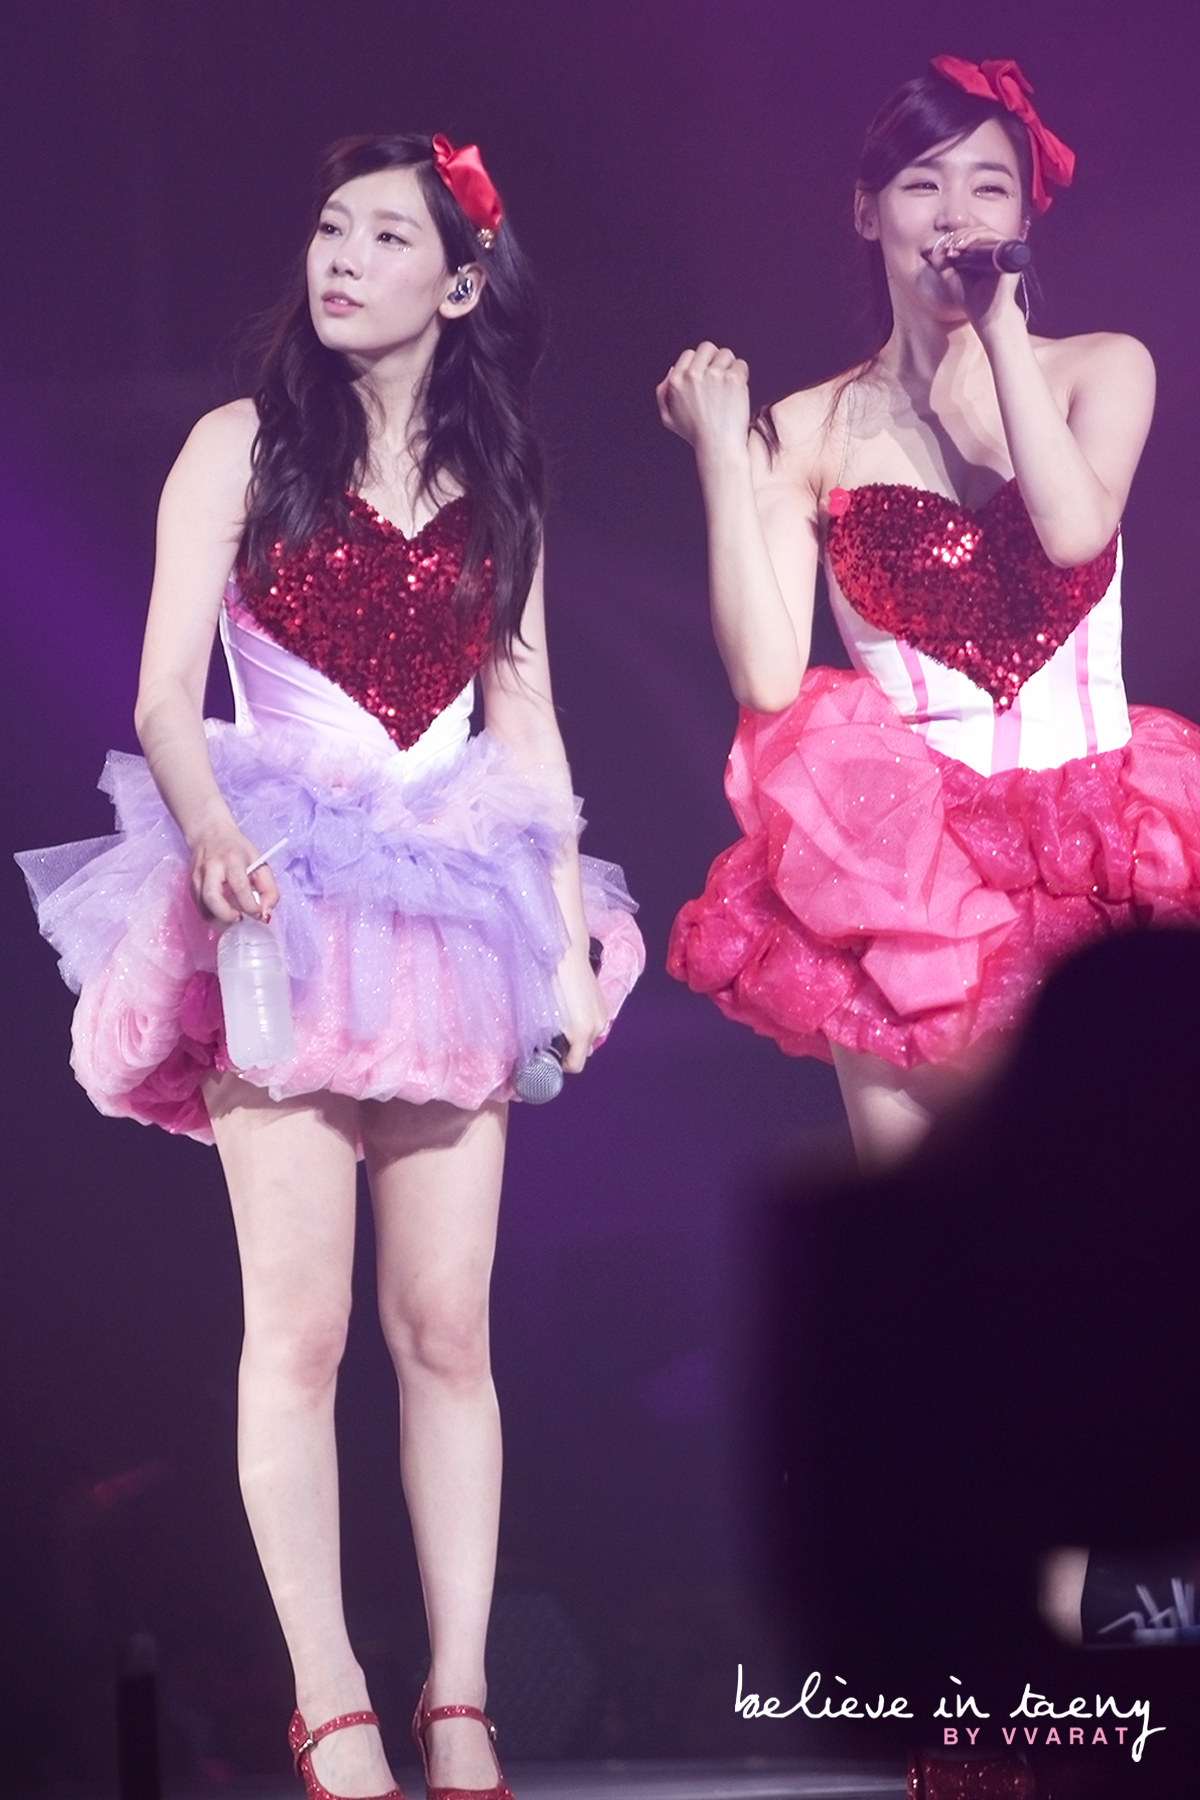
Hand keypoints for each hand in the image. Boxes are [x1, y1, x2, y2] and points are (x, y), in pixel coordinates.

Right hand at [187, 812, 280, 925]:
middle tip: (241, 920)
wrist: (209, 834)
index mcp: (231, 859)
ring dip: (220, 922)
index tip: (259, 915)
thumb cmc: (238, 850)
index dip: (251, 906)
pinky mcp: (191, 888)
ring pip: (203, 909)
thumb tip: (265, 915)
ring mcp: (197, 879)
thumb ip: (268, 890)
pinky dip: (214, 918)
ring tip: (235, 920)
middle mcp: (210, 869)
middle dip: (227, 916)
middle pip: (212, 898)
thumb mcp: (260, 863)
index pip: (239, 887)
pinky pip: (201, 910)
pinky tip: (226, 915)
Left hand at [555, 939, 609, 1074]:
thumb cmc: (550, 981)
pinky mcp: (604, 1005)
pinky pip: (593, 1025)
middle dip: (567, 1049)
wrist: (566, 954)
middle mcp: (597, 1026)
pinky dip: (582, 1024)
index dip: (559, 1064)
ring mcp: (603, 1015)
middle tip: (549, 1037)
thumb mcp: (544, 1014)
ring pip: (588, 1038)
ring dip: (575, 1036)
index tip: (546, 1056)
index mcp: (582, 1031)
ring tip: (559, 1021)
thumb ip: (547, 1037)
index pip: (574, 1065)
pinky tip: (570, 1011)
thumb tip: (543, 1049)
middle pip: (582, 1052)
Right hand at [656, 341, 750, 457]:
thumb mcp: (669, 417)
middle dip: (715, 359)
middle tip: (721, 376)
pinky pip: (740, 365)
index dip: (700, 364)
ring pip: (726, 354)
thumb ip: (664, 393)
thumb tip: (672, 370)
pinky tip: (738, 391)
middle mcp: (693, 375)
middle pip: (707, 348)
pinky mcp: (732, 378)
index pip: (690, 355)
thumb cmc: (696, 435)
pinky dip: (742, 375)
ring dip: (729, 367)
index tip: (707, 376)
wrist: (718, 447)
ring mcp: (714, 375)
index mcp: (676, 381)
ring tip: (729, 387)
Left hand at [927, 228, 1024, 334]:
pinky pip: (992, 236)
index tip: (945, 248)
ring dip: (965, 235)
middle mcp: (994, 248)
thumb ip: (942, 263)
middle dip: (959, 235)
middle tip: (948, 248)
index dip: (957, 235)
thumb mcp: (950, 277)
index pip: (970, 234)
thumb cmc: (971, 299)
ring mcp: (1002, 249)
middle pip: (977, 228)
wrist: (985, 314)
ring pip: (984, 229)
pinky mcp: (1008, 250)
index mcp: (982, 253)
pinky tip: (962, 246)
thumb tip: (936, 247)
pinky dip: (976, 237)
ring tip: (953, 248)